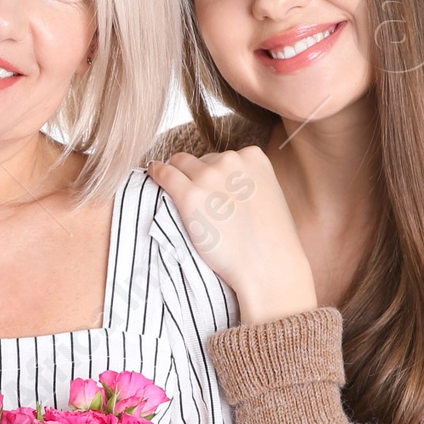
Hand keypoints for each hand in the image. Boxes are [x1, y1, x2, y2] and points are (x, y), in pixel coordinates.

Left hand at [146, 148, 316, 324]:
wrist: (267, 266)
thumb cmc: (271, 241)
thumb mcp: (268, 196)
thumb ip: (248, 182)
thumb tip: (224, 183)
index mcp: (254, 157)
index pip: (224, 156)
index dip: (215, 173)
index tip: (211, 187)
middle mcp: (231, 160)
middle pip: (202, 160)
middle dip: (197, 174)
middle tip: (197, 198)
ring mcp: (208, 176)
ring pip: (181, 163)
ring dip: (177, 173)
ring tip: (172, 187)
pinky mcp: (189, 195)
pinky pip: (164, 174)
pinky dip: (156, 172)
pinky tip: (152, 173)